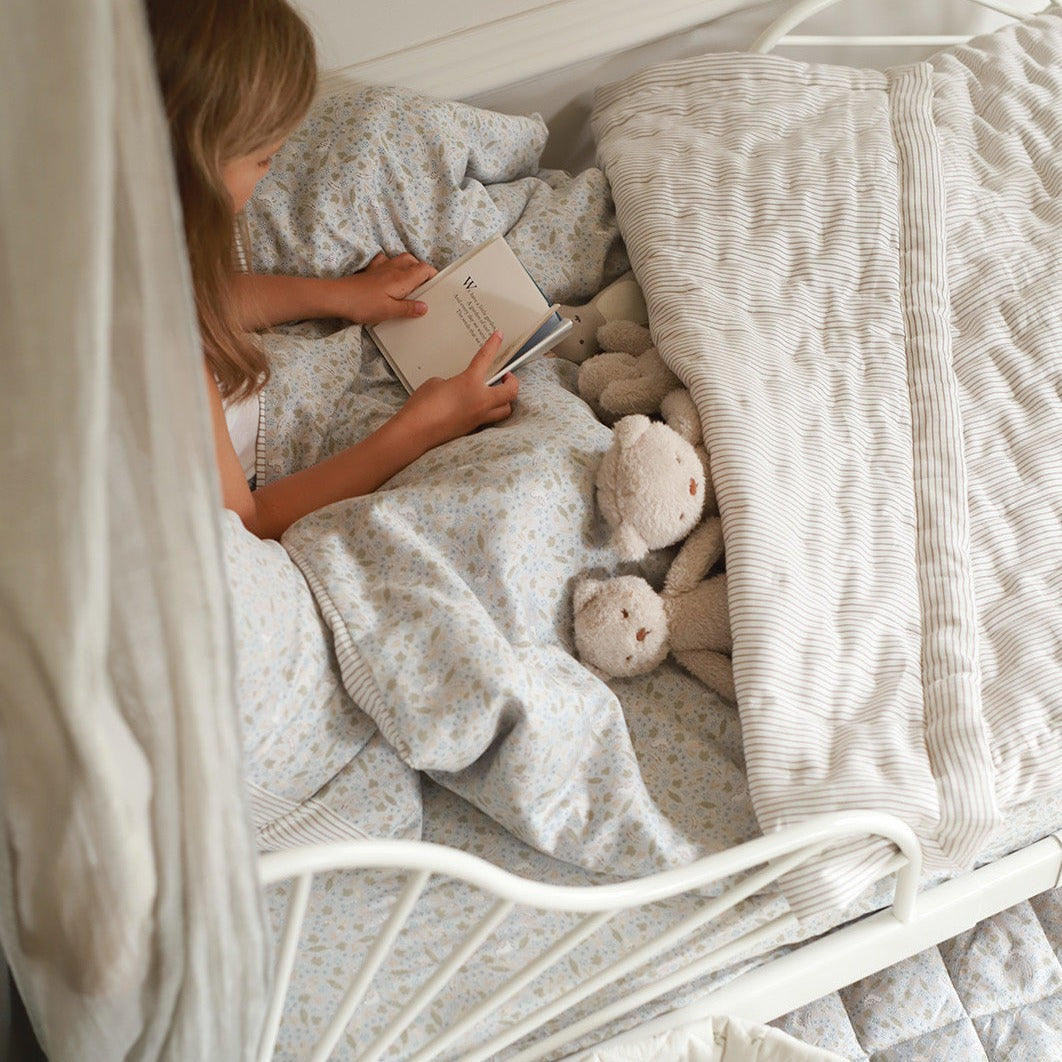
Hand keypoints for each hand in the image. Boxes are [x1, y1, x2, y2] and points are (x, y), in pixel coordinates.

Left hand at [335, 252, 436, 324]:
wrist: (338, 297)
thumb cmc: (364, 304)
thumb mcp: (390, 311)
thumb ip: (409, 308)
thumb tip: (425, 307)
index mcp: (402, 278)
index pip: (424, 269)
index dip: (433, 275)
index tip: (437, 285)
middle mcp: (393, 269)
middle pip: (414, 261)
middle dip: (422, 270)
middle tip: (424, 286)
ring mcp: (381, 268)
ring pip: (401, 260)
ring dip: (409, 267)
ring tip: (410, 282)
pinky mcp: (370, 271)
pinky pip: (385, 262)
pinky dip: (391, 265)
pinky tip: (389, 275)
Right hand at [400, 331, 518, 449]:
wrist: (415, 432)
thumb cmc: (422, 407)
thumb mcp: (436, 383)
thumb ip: (452, 382)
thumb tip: (457, 389)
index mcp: (470, 383)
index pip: (486, 358)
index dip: (493, 345)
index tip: (498, 336)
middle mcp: (480, 401)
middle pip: (511, 390)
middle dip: (512, 381)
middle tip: (506, 377)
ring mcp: (478, 417)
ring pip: (506, 410)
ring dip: (505, 400)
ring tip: (497, 394)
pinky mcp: (472, 430)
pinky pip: (490, 420)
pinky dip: (489, 413)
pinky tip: (480, 409)